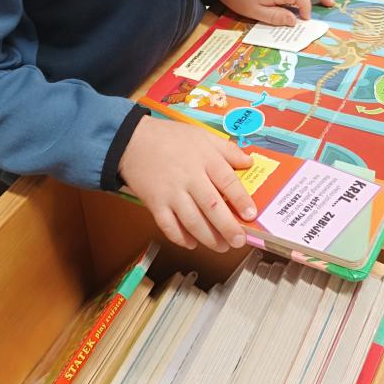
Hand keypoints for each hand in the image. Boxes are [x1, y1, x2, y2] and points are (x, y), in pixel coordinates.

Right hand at [118, 116, 255, 251]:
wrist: (133, 140)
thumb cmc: (170, 137)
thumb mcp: (202, 136)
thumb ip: (227, 150)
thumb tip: (249, 162)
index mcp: (205, 159)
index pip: (227, 181)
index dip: (241, 200)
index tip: (251, 214)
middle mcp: (189, 177)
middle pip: (212, 206)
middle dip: (228, 227)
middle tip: (239, 241)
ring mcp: (171, 193)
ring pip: (192, 220)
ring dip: (208, 237)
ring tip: (222, 247)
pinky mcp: (155, 203)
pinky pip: (168, 226)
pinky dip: (180, 238)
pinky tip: (192, 243)